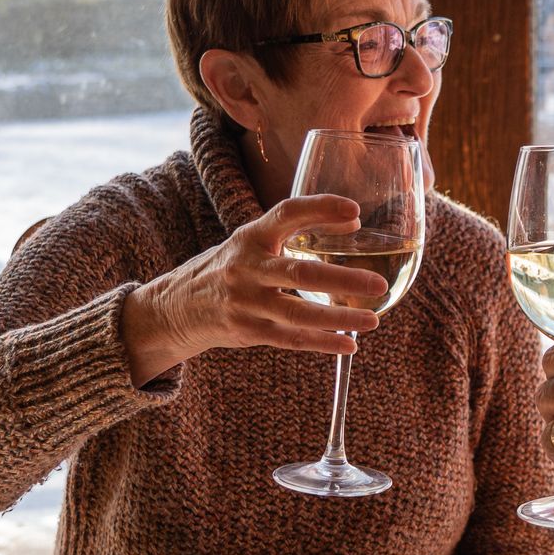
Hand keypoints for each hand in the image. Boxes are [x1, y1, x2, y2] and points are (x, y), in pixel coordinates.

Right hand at [121, 195, 387, 383]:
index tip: (355, 212)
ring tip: (373, 319)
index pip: (287, 213)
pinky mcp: (247, 331)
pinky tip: (349, 344)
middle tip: (378, 283)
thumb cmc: (228, 268)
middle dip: (343, 280)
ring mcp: (245, 303)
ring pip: (299, 314)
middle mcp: (246, 268)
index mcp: (251, 237)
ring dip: (340, 318)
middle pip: (300, 274)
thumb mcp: (252, 242)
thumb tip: (355, 226)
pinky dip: (322, 343)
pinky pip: (291, 340)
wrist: (175, 307)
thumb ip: (295, 232)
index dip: (321, 209)